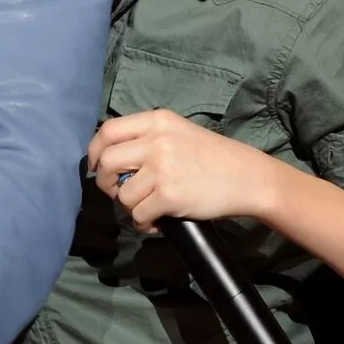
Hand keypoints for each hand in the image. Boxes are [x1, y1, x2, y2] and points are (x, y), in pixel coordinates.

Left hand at [88, 109, 280, 230]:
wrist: (248, 177)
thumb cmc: (213, 157)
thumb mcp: (178, 132)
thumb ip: (147, 138)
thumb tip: (110, 159)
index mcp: (157, 120)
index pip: (108, 130)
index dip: (95, 151)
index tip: (96, 166)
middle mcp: (156, 140)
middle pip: (106, 161)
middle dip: (106, 182)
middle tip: (120, 192)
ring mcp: (161, 167)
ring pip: (122, 193)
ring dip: (130, 206)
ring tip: (148, 207)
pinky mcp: (168, 195)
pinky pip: (138, 214)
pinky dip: (143, 222)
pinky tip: (156, 221)